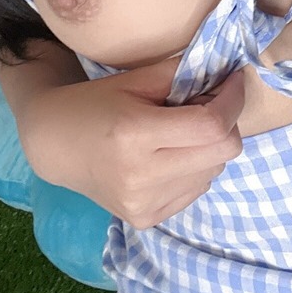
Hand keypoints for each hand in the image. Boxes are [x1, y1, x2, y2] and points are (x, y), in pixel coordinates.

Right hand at [12, 56, 245, 227]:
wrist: (56, 147)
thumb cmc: (96, 104)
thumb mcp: (135, 80)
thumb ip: (182, 74)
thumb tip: (226, 73)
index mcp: (135, 134)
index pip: (211, 126)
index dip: (232, 100)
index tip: (234, 80)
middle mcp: (141, 176)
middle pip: (221, 153)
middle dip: (226, 124)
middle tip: (210, 105)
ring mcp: (144, 203)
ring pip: (213, 173)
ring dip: (209, 148)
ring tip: (183, 132)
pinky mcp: (146, 219)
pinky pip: (196, 191)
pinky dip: (195, 169)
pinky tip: (171, 156)